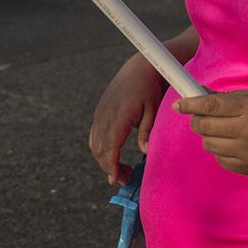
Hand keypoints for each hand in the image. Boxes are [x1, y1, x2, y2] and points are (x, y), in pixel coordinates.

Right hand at [88, 56, 168, 185]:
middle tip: (125, 180)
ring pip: (94, 143)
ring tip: (120, 171)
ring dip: (104, 160)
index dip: (112, 165)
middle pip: (100, 148)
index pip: (111, 146)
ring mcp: (100, 113)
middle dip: (109, 167)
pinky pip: (94, 135)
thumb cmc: (149, 89)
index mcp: (119, 115)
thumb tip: (144, 152)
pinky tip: (112, 156)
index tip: (117, 180)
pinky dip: (100, 149)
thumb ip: (148, 131)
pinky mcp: (100, 112)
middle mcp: (105, 115)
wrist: (139, 68)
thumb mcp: (153, 110)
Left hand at [172, 89, 247, 180]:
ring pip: (209, 145)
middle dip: (198, 121)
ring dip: (209, 136)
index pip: (210, 106)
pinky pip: (220, 160)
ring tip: (220, 131)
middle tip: (202, 118)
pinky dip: (220, 151)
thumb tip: (198, 94)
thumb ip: (226, 97)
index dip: (190, 105)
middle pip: (205, 127)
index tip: (179, 105)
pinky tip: (231, 144)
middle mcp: (247, 131)